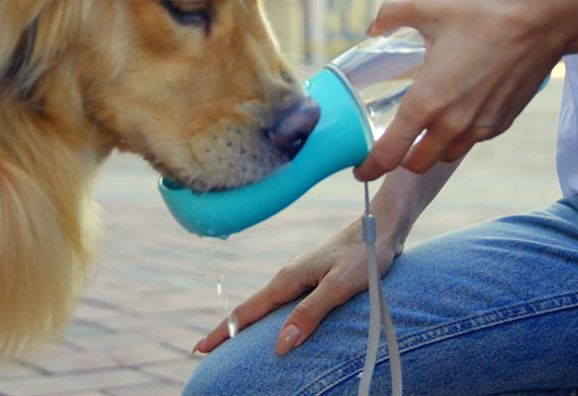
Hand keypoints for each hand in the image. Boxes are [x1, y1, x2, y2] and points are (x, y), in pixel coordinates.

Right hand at [193, 219, 397, 355]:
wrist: (378, 226)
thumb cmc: (363, 255)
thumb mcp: (338, 286)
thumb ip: (311, 313)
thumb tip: (281, 344)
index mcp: (288, 279)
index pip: (248, 311)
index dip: (224, 331)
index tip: (199, 349)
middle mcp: (288, 278)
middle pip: (251, 309)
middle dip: (227, 330)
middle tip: (204, 351)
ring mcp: (299, 278)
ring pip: (265, 306)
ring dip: (245, 325)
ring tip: (229, 344)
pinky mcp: (311, 281)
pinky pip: (281, 304)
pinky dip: (267, 318)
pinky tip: (271, 328)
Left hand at [354, 0, 558, 181]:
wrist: (539, 23)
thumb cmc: (481, 15)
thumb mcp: (427, 7)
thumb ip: (390, 14)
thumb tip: (372, 26)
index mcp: (426, 101)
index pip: (390, 152)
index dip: (370, 166)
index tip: (359, 171)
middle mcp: (451, 123)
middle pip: (416, 164)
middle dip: (399, 160)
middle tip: (389, 146)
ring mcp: (478, 127)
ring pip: (444, 156)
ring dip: (428, 151)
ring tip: (418, 132)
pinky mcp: (499, 124)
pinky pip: (469, 142)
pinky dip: (454, 138)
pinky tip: (450, 115)